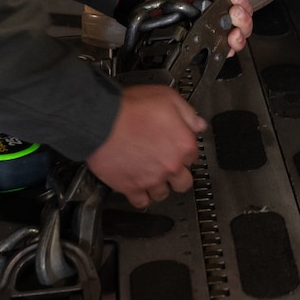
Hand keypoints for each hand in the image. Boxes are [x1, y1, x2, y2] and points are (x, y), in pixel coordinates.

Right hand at [85, 85, 204, 207]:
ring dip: (159, 186)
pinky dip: (141, 197)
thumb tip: (198, 124)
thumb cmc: (130, 108)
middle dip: (178, 175)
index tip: (177, 148)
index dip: (184, 150)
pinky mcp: (130, 187)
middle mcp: (170, 165)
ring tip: (153, 177)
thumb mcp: (167, 97)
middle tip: (169, 167)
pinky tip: (139, 188)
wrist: (102, 121)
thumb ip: (187, 113)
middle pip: (183, 182)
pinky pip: (141, 202)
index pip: (193, 155)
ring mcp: (151, 178)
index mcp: (182, 144)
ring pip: (163, 194)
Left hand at [154, 0, 252, 54]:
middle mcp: (224, 19)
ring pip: (236, 41)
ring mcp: (215, 33)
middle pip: (244, 26)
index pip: (244, 7)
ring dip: (238, 37)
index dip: (243, 4)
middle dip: (243, 21)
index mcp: (227, 3)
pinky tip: (225, 44)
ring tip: (233, 32)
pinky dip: (225, 50)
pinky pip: (220, 52)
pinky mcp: (204, 46)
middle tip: (234, 13)